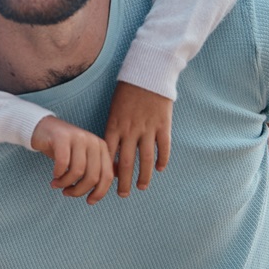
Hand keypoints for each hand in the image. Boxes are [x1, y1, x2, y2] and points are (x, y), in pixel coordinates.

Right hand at [29, 116, 112, 203]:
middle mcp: (93, 141)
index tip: (89, 201)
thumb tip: (110, 182)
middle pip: (92, 176)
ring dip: (65, 183)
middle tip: (67, 193)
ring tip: (57, 185)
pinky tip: (54, 175)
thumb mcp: (84, 156)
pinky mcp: (62, 138)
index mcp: (101, 147)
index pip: (107, 176)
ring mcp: (78, 138)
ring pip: (77, 172)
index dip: (99, 192)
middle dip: (79, 190)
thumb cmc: (64, 147)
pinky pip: (63, 163)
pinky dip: (58, 173)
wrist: (43, 128)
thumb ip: (98, 166)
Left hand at [104, 81, 172, 197]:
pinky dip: (162, 160)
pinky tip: (160, 169)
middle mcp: (130, 129)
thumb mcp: (115, 109)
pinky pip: (163, 147)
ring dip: (143, 176)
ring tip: (141, 187)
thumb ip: (114, 129)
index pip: (109, 154)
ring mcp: (148, 128)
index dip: (107, 170)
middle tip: (122, 195)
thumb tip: (111, 151)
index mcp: (115, 125)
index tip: (105, 182)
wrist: (148, 73)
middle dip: (123, 181)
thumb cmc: (127, 91)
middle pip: (126, 162)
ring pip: (146, 159)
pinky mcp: (163, 125)